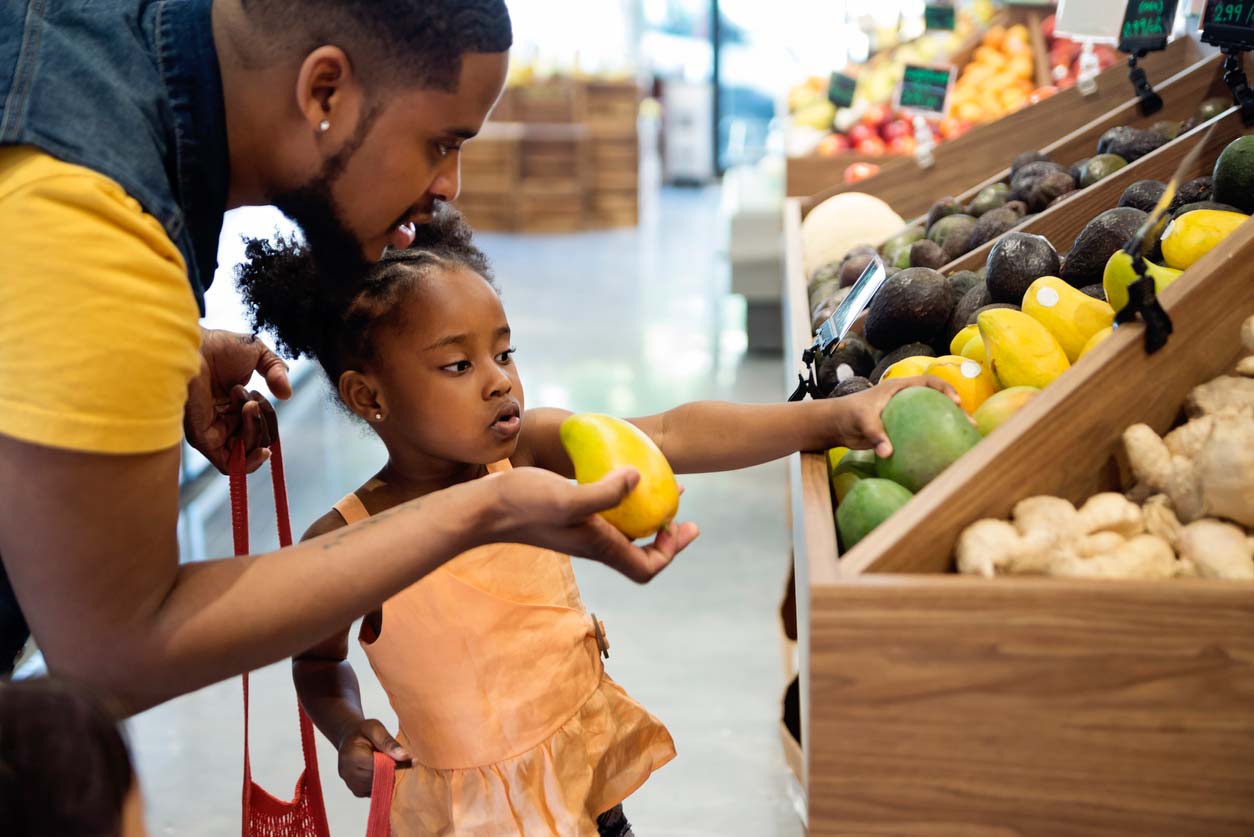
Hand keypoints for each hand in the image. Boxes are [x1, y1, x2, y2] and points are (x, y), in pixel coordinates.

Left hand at [185, 329, 291, 473]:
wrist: (194, 345)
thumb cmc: (217, 346)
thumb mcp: (258, 353)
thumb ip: (277, 371)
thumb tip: (286, 395)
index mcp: (230, 406)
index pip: (258, 428)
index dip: (268, 418)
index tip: (260, 395)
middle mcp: (220, 422)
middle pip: (256, 442)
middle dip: (265, 422)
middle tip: (253, 399)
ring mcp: (212, 432)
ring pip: (246, 453)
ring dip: (257, 430)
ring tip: (247, 404)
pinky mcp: (203, 439)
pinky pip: (230, 465)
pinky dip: (249, 462)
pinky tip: (262, 448)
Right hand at [337, 719, 409, 797]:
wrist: (349, 738)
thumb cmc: (362, 731)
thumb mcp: (376, 729)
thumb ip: (389, 742)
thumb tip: (405, 756)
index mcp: (352, 756)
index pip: (379, 767)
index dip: (396, 765)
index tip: (410, 761)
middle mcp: (348, 772)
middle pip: (379, 779)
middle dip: (392, 771)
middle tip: (399, 761)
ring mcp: (350, 783)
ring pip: (378, 788)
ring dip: (388, 778)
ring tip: (388, 764)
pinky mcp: (356, 790)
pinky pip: (375, 792)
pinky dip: (383, 784)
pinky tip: (383, 772)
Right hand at [483, 466, 698, 582]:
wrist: (483, 509)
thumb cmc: (523, 504)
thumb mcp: (568, 497)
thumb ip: (604, 492)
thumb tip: (639, 478)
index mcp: (600, 547)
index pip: (647, 567)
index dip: (671, 552)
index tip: (686, 526)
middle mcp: (593, 544)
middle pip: (640, 552)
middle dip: (665, 534)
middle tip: (679, 507)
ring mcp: (579, 532)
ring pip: (623, 532)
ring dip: (644, 515)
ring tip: (657, 487)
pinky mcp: (567, 518)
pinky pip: (605, 515)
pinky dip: (620, 501)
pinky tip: (616, 473)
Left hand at [833, 376, 964, 457]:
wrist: (837, 425)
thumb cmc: (848, 415)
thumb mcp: (862, 422)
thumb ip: (875, 435)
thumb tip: (887, 453)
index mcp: (899, 388)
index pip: (929, 382)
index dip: (945, 389)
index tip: (956, 403)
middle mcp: (906, 398)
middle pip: (937, 399)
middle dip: (956, 408)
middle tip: (970, 423)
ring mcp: (905, 413)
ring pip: (932, 415)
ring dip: (949, 424)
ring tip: (966, 437)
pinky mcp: (901, 428)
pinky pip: (922, 432)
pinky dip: (933, 439)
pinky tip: (944, 452)